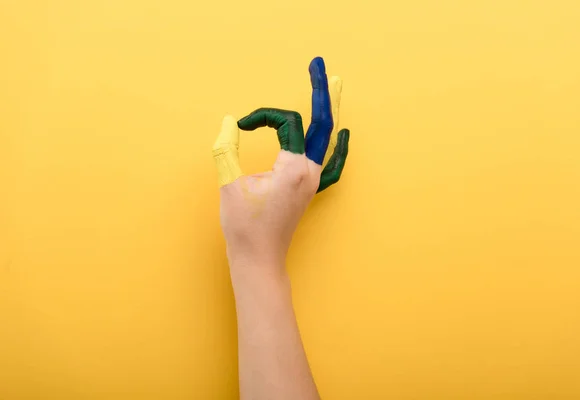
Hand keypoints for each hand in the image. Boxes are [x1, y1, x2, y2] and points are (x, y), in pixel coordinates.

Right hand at [212, 57, 349, 269]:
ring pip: (328, 138)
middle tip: (318, 65)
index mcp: (293, 167)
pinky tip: (344, 138)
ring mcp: (313, 182)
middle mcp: (309, 171)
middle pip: (322, 121)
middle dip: (320, 91)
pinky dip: (339, 148)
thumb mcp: (229, 183)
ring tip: (336, 86)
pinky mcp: (309, 191)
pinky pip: (331, 165)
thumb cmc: (244, 226)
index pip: (286, 122)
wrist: (258, 259)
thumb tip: (230, 122)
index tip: (241, 126)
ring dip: (330, 111)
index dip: (262, 116)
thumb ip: (226, 148)